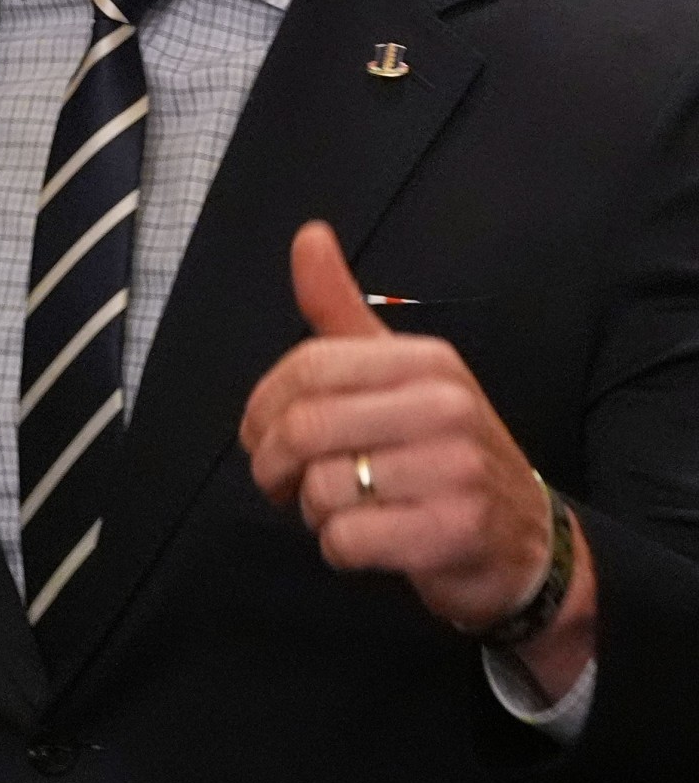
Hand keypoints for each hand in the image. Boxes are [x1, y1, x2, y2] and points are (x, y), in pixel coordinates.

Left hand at [239, 222, 557, 632]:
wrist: (524, 539)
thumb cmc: (439, 448)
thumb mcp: (396, 372)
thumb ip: (340, 309)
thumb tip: (308, 233)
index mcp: (423, 360)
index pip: (308, 366)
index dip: (263, 406)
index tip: (259, 435)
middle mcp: (445, 405)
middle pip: (307, 428)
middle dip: (273, 465)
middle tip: (280, 482)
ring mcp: (455, 469)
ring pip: (324, 488)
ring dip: (311, 510)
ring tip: (339, 507)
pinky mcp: (453, 532)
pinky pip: (349, 540)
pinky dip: (338, 548)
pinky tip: (366, 540)